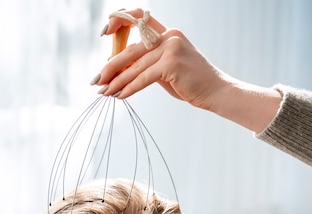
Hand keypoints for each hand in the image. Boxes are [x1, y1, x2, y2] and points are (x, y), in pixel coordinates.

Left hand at [94, 9, 281, 132]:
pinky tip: (120, 96)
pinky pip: (144, 77)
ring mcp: (171, 48)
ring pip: (135, 66)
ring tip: (104, 92)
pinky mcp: (172, 64)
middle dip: (110, 66)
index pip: (138, 18)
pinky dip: (130, 88)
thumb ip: (147, 64)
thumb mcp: (166, 70)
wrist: (216, 92)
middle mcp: (169, 36)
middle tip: (96, 80)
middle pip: (131, 49)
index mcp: (168, 33)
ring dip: (116, 81)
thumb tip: (121, 69)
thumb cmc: (190, 83)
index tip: (105, 34)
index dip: (119, 20)